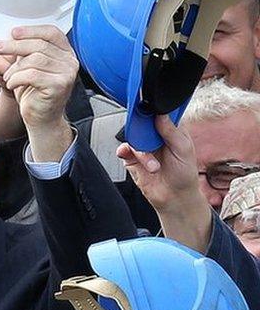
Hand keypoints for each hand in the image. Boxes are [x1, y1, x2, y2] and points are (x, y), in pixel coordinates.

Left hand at [0, 25, 77, 131]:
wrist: (40, 118)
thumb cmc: (34, 93)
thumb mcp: (26, 67)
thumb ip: (21, 52)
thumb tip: (6, 38)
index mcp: (64, 52)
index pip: (51, 33)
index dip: (31, 30)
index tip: (13, 32)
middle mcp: (69, 61)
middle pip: (40, 45)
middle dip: (14, 45)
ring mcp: (67, 73)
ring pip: (35, 59)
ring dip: (15, 67)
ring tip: (8, 76)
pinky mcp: (59, 86)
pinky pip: (33, 75)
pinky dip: (17, 78)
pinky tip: (12, 84)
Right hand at [117, 115, 212, 252]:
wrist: (174, 198)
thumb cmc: (184, 175)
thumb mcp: (184, 150)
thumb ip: (171, 131)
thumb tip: (160, 114)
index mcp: (172, 131)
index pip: (161, 114)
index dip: (154, 112)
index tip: (149, 111)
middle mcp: (156, 138)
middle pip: (143, 124)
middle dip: (143, 132)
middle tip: (147, 139)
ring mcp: (144, 148)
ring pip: (133, 138)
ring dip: (141, 152)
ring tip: (153, 167)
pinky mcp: (133, 159)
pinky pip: (124, 150)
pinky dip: (124, 151)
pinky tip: (128, 155)